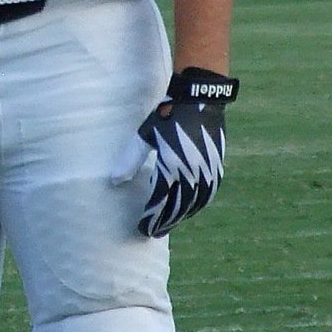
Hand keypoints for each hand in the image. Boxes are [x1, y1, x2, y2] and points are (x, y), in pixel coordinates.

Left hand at [110, 67, 238, 237]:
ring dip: (181, 216)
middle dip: (165, 222)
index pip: (160, 202)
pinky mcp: (216, 167)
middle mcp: (192, 173)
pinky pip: (207, 195)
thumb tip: (114, 181)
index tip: (142, 228)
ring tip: (168, 223)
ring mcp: (207, 172)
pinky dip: (196, 206)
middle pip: (178, 208)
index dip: (151, 218)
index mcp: (173, 166)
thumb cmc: (168, 115)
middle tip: (153, 233)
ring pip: (194, 204)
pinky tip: (188, 208)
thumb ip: (131, 159)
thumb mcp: (145, 134)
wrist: (200, 99)